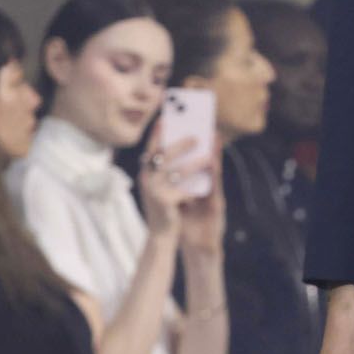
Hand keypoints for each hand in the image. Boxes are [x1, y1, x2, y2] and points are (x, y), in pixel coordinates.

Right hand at [136, 122, 209, 239]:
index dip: (157, 134)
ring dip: (194, 163)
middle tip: (197, 136)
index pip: (150, 149)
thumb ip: (166, 169)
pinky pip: (184, 189)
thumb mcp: (163, 185)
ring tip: (209, 157)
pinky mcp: (164, 203)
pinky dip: (196, 183)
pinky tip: (209, 179)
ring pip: (176, 172)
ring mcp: (153, 191)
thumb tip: (183, 144)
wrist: (161, 234)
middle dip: (181, 145)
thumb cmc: (166, 206)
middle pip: (163, 156)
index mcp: (145, 173)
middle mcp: (146, 180)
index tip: (166, 119)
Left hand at [178, 134, 225, 256]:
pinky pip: (215, 187)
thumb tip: (166, 167)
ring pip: (213, 171)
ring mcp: (213, 196)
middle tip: (201, 123)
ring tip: (212, 135)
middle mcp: (206, 188)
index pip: (193, 162)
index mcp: (196, 186)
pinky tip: (211, 161)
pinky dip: (214, 173)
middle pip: (205, 162)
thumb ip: (178, 186)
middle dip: (204, 143)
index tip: (185, 126)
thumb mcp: (180, 201)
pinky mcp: (216, 206)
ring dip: (214, 153)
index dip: (190, 145)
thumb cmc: (188, 225)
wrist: (198, 248)